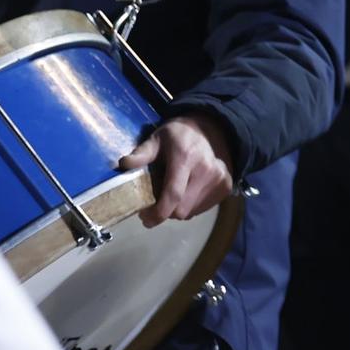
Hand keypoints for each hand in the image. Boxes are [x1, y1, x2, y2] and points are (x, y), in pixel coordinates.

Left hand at [118, 113, 235, 227]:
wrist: (213, 130)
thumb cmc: (179, 136)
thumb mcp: (158, 138)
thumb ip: (143, 152)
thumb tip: (124, 164)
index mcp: (186, 158)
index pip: (173, 194)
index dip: (158, 212)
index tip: (145, 219)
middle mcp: (206, 171)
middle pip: (181, 209)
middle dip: (165, 211)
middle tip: (154, 204)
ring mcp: (219, 180)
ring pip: (190, 212)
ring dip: (177, 210)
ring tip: (171, 196)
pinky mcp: (225, 187)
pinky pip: (201, 209)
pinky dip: (190, 207)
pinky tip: (186, 193)